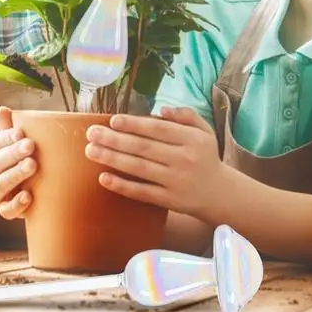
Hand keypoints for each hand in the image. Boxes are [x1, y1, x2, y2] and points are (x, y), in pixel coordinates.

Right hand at [0, 106, 36, 219]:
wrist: (36, 186)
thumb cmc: (24, 156)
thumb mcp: (18, 141)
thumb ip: (9, 127)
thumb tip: (1, 110)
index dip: (4, 138)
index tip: (20, 132)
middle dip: (12, 154)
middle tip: (30, 146)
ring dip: (15, 175)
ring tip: (33, 165)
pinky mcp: (6, 210)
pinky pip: (6, 211)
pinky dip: (16, 204)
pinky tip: (28, 196)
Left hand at [85, 106, 227, 220]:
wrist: (221, 193)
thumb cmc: (205, 156)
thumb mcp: (203, 130)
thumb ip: (185, 115)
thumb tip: (160, 110)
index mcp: (192, 139)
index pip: (158, 129)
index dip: (134, 124)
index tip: (113, 120)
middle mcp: (184, 159)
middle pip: (144, 148)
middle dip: (114, 140)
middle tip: (91, 133)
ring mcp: (176, 182)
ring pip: (139, 168)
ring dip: (112, 159)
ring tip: (91, 151)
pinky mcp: (170, 201)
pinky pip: (142, 192)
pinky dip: (122, 186)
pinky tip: (103, 178)